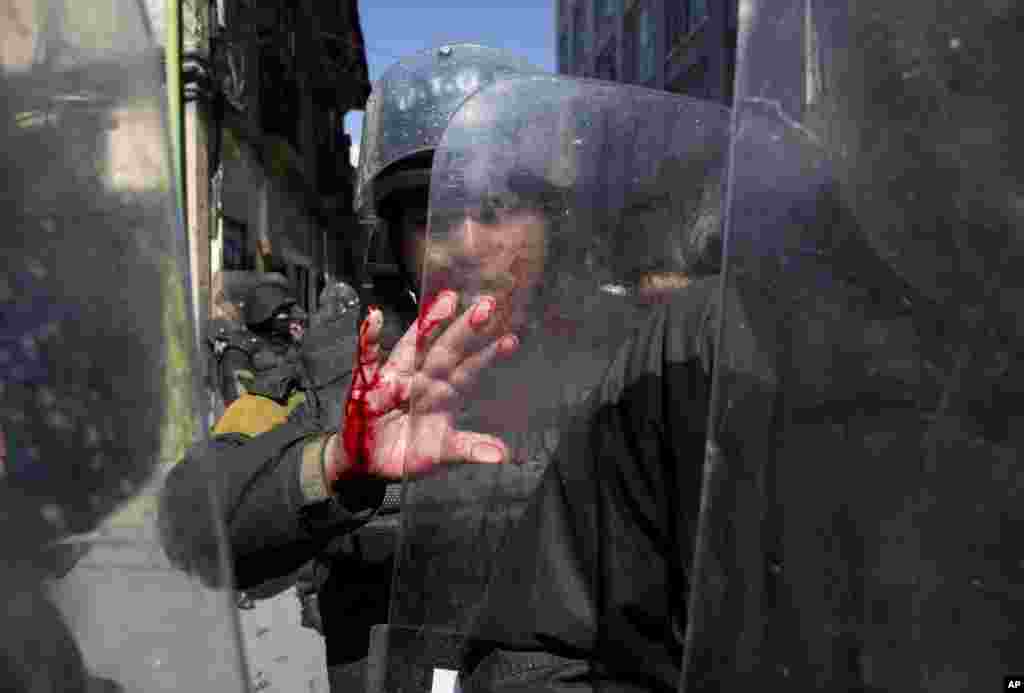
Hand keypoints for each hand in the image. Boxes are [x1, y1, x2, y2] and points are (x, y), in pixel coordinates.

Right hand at [325, 291, 519, 483]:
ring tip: (445, 301)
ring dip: (428, 324)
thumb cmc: (407, 452)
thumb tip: (502, 455)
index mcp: (444, 394)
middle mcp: (423, 379)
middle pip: (447, 351)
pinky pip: (367, 358)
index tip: (511, 340)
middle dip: (466, 329)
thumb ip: (467, 449)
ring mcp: (396, 378)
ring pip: (413, 346)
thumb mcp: (439, 454)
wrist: (368, 464)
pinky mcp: (368, 383)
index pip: (470, 370)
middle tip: (487, 306)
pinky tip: (373, 317)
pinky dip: (367, 339)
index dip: (488, 355)